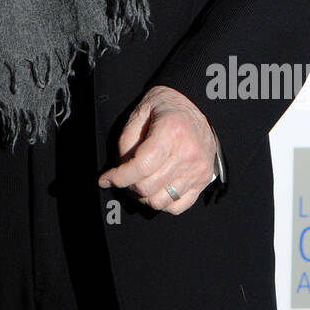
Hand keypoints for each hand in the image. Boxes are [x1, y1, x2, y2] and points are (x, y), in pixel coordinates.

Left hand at [98, 85, 216, 214]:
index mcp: (171, 132)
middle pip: (148, 187)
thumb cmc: (166, 106)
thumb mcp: (140, 112)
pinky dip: (162, 203)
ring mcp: (197, 169)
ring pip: (161, 201)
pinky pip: (178, 206)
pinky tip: (155, 189)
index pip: (141, 167)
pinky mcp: (203, 179)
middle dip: (128, 185)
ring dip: (143, 197)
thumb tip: (120, 168)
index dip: (119, 177)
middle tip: (123, 177)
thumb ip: (127, 140)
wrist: (196, 103)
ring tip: (138, 182)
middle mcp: (187, 153)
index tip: (106, 179)